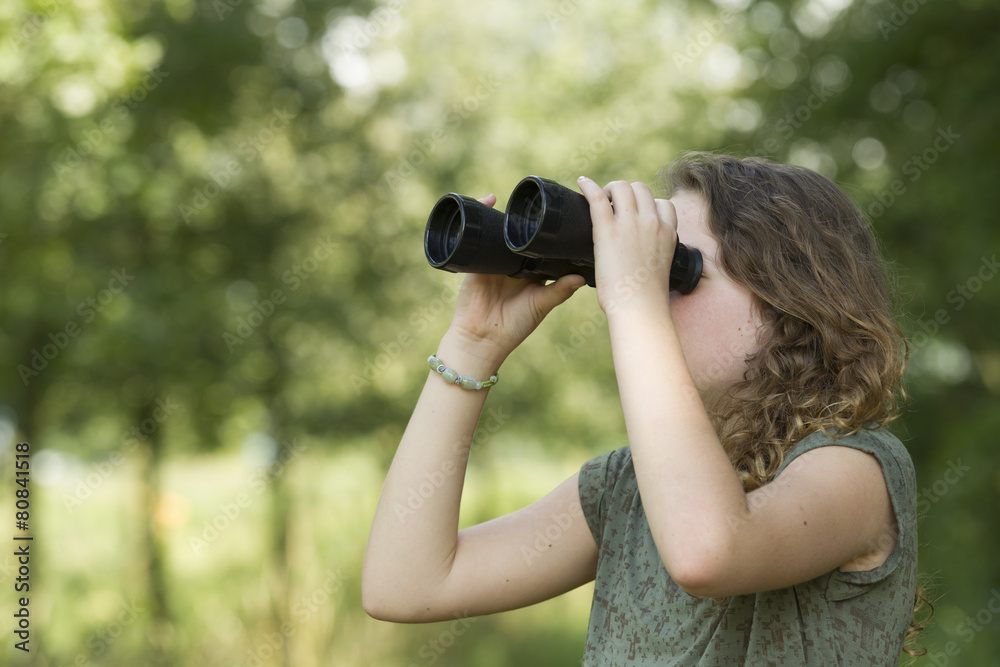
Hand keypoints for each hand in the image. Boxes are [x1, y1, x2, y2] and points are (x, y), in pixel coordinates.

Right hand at [445, 195, 586, 364]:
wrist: (481, 339)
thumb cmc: (514, 327)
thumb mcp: (540, 306)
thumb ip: (559, 290)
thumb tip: (580, 277)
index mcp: (533, 274)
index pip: (545, 248)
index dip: (553, 234)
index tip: (565, 216)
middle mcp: (515, 265)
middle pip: (524, 237)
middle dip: (530, 220)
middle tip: (542, 201)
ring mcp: (495, 261)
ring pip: (502, 233)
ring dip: (507, 216)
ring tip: (518, 198)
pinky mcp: (476, 260)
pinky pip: (477, 236)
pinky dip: (481, 217)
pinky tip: (489, 201)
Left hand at [577, 177, 677, 315]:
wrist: (639, 308)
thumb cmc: (646, 298)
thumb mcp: (660, 268)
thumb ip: (653, 253)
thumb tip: (638, 254)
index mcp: (667, 233)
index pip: (663, 204)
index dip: (648, 205)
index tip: (636, 213)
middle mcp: (652, 223)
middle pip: (641, 189)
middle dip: (627, 192)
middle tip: (613, 204)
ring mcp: (630, 224)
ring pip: (622, 187)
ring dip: (611, 189)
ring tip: (601, 199)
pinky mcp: (607, 230)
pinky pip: (598, 198)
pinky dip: (589, 187)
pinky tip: (582, 183)